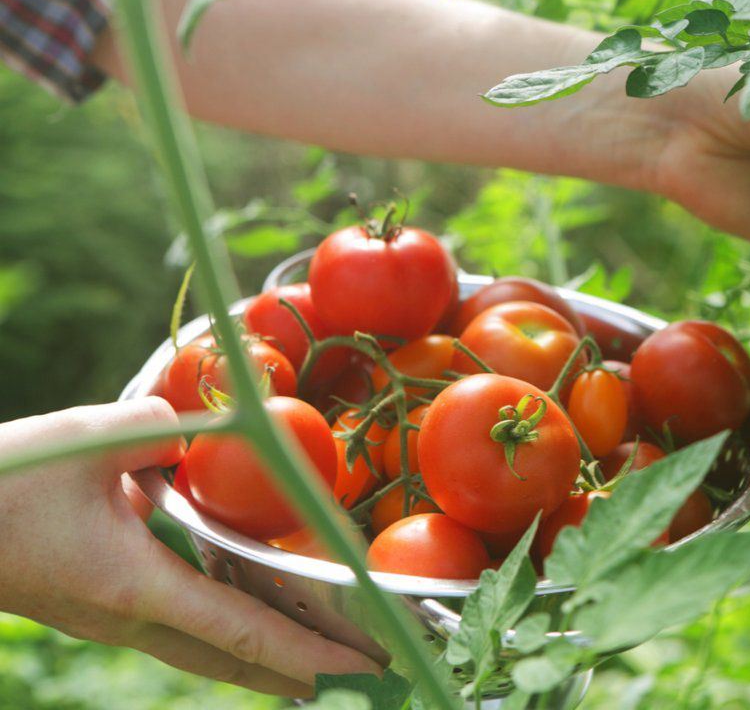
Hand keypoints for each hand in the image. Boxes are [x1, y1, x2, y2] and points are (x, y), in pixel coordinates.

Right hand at [0, 398, 380, 696]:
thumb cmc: (0, 483)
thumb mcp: (87, 439)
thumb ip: (162, 427)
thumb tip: (217, 422)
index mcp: (137, 586)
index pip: (245, 632)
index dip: (310, 654)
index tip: (364, 668)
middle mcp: (131, 617)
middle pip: (234, 660)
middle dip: (302, 673)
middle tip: (365, 676)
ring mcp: (112, 620)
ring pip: (205, 653)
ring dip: (264, 661)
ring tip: (317, 664)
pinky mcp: (97, 607)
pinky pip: (179, 631)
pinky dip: (224, 635)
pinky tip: (244, 614)